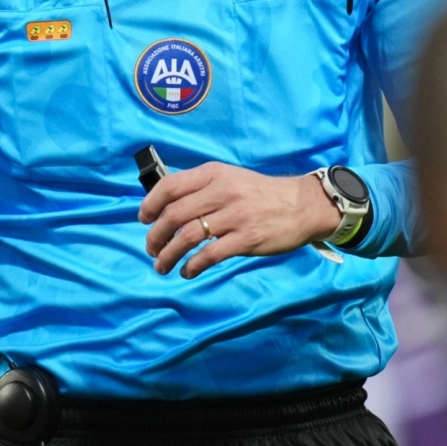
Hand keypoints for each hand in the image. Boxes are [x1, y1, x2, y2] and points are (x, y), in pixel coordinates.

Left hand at [139, 162, 338, 278]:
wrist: (303, 205)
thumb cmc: (261, 194)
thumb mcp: (231, 179)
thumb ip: (202, 189)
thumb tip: (167, 207)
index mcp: (214, 174)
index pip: (170, 186)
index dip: (150, 204)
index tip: (144, 219)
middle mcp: (222, 191)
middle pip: (174, 214)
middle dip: (155, 236)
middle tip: (151, 249)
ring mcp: (235, 215)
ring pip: (187, 236)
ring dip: (168, 254)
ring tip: (162, 265)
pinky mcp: (247, 238)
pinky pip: (210, 255)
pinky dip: (192, 266)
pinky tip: (187, 271)